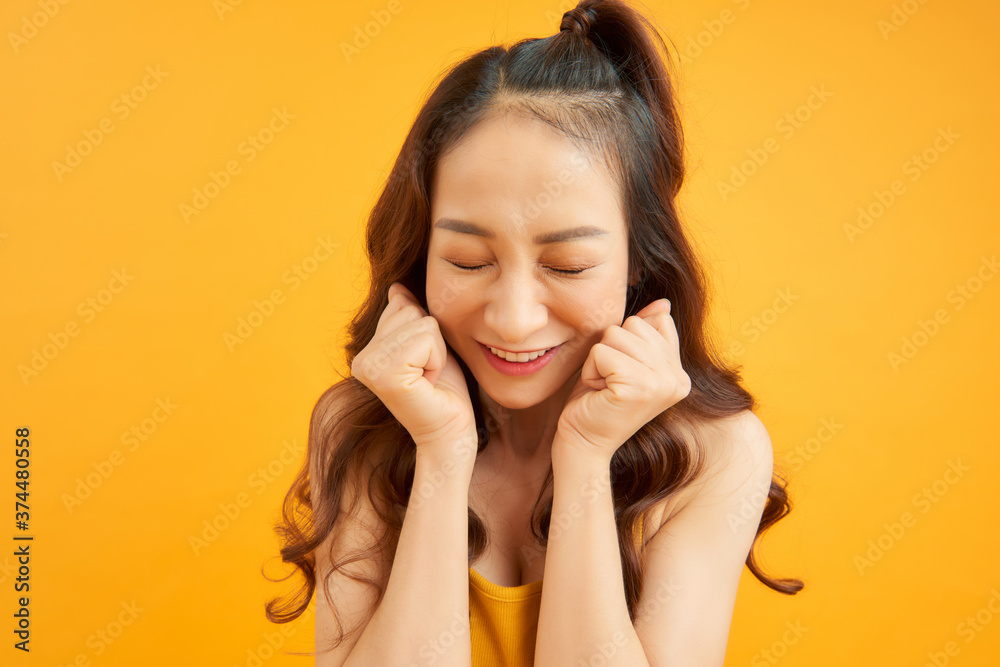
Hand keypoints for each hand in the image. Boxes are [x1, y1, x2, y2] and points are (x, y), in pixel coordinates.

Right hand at [351, 282, 477, 459]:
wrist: (451, 430)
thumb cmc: (444, 390)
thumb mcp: (426, 344)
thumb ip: (409, 317)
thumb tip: (396, 288)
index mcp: (366, 351)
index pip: (401, 305)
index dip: (426, 333)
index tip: (423, 366)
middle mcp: (361, 359)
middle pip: (410, 310)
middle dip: (431, 340)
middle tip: (427, 374)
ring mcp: (369, 366)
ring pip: (421, 322)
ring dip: (436, 351)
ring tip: (428, 378)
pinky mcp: (385, 373)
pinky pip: (427, 337)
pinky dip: (438, 359)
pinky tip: (429, 384)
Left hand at [555, 298, 690, 461]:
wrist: (583, 444)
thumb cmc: (598, 401)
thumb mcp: (625, 361)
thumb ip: (646, 333)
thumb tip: (664, 303)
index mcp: (679, 373)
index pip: (655, 322)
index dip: (626, 343)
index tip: (622, 376)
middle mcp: (677, 378)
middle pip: (633, 325)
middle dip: (610, 349)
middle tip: (610, 383)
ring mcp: (661, 383)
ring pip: (615, 335)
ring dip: (599, 360)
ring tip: (604, 387)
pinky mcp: (638, 387)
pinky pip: (602, 352)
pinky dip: (591, 370)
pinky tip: (598, 392)